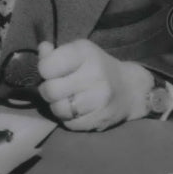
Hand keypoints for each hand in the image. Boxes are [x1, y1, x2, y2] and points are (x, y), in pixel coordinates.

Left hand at [36, 39, 152, 130]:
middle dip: (47, 91)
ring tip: (65, 99)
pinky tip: (76, 110)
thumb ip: (55, 53)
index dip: (44, 70)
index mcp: (85, 53)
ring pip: (59, 109)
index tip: (51, 71)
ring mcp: (100, 99)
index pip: (47, 66)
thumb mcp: (77, 53)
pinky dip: (68, 119)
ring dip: (57, 106)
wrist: (129, 88)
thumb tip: (43, 49)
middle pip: (50, 91)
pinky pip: (70, 124)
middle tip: (56, 88)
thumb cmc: (95, 67)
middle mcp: (95, 74)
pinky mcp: (102, 119)